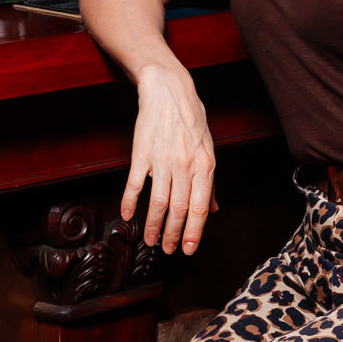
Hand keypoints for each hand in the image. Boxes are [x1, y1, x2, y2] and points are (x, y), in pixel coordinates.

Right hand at [122, 64, 217, 255]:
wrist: (169, 91)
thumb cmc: (191, 121)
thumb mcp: (208, 150)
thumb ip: (210, 183)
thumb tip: (214, 210)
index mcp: (205, 166)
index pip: (200, 207)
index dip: (194, 232)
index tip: (189, 249)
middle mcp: (185, 166)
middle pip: (179, 209)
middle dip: (174, 235)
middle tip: (169, 250)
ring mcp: (162, 160)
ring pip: (158, 202)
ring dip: (153, 225)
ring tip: (150, 241)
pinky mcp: (142, 153)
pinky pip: (135, 184)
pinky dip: (130, 203)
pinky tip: (128, 216)